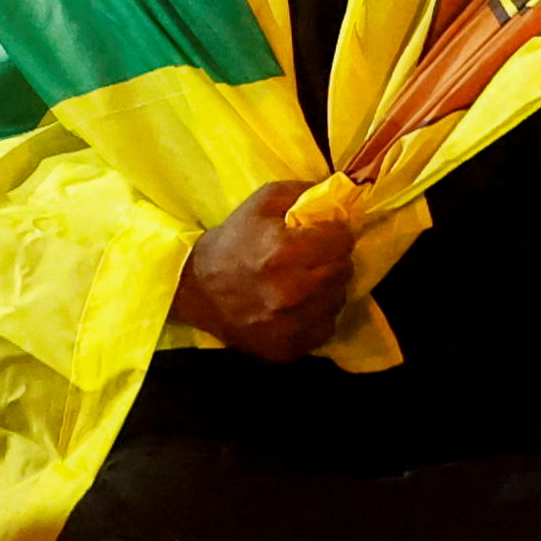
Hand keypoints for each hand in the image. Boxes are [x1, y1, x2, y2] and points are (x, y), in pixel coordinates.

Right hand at [171, 178, 358, 359]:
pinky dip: (318, 315)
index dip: (335, 234)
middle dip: (333, 259)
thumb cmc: (232, 241)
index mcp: (284, 251)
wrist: (196, 290)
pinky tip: (299, 305)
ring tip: (306, 281)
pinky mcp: (289, 348)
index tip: (324, 234)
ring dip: (328, 288)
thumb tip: (340, 195)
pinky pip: (325, 327)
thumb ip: (302, 192)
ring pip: (338, 300)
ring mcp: (291, 325)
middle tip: (315, 257)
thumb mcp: (261, 202)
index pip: (342, 241)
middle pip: (343, 270)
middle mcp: (291, 291)